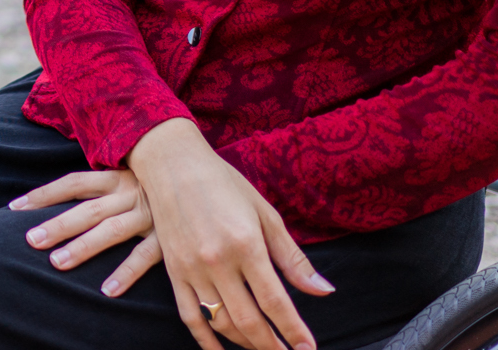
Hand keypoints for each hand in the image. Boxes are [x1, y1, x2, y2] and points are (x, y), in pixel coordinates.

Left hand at [9, 167, 161, 291]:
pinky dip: (126, 272)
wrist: (208, 180)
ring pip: (110, 230)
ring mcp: (150, 214)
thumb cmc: (163, 180)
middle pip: (87, 209)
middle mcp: (130, 192)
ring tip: (57, 263)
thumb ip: (107, 181)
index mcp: (117, 176)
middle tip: (31, 240)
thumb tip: (70, 193)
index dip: (44, 195)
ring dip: (83, 246)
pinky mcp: (170, 237)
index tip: (15, 209)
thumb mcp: (135, 172)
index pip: (73, 182)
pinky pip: (146, 256)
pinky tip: (108, 290)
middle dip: (58, 224)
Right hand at [127, 118, 332, 349]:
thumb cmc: (224, 184)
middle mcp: (217, 261)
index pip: (275, 301)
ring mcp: (192, 270)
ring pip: (222, 324)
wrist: (174, 165)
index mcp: (245, 243)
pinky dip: (207, 342)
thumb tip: (323, 290)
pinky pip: (191, 319)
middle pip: (249, 320)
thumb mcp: (265, 213)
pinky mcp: (174, 273)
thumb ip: (293, 257)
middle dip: (272, 345)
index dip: (293, 330)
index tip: (307, 347)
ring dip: (246, 344)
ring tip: (264, 348)